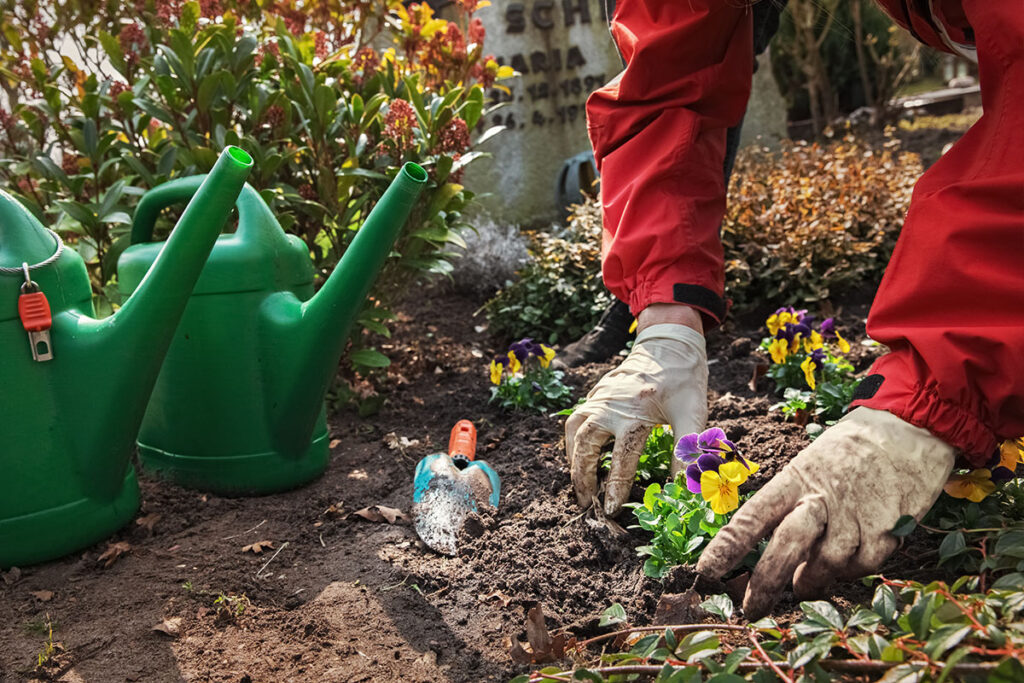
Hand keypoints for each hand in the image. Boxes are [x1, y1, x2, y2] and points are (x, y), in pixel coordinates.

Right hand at [565, 323, 707, 515]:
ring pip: (574, 432)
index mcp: (635, 413)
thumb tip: (685, 487)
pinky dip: (573, 440)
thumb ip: (688, 450)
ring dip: (574, 459)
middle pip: (586, 446)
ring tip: (580, 484)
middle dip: (583, 477)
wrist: (669, 344)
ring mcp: (599, 398)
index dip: (616, 488)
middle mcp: (610, 405)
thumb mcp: (693, 414)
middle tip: (587, 503)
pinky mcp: (595, 393)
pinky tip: (579, 455)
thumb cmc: (683, 380)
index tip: (612, 510)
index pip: (621, 459)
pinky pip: (575, 420)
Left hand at [696, 407, 954, 618]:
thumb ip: (792, 507)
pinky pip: (863, 566)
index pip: (753, 517)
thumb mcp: (809, 466)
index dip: (727, 548)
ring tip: (803, 584)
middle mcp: (822, 499)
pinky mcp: (888, 529)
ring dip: (811, 582)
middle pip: (786, 547)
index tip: (705, 572)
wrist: (908, 427)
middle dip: (765, 584)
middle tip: (751, 610)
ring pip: (827, 566)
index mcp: (795, 480)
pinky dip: (851, 572)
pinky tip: (847, 562)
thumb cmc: (849, 452)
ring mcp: (856, 515)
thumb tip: (773, 555)